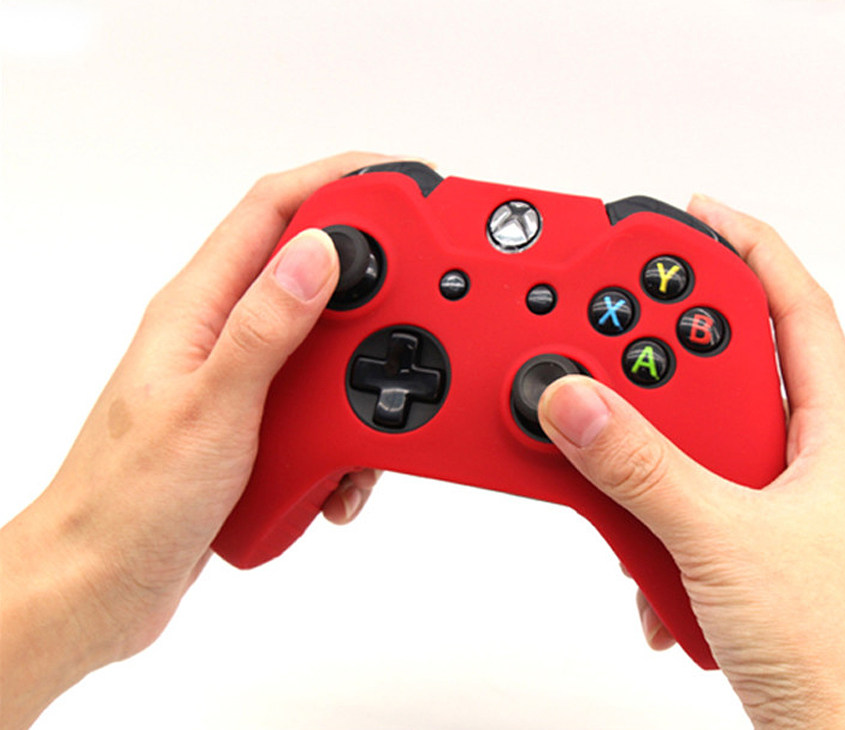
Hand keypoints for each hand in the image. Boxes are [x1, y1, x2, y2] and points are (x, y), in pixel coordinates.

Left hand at [0, 152, 403, 729]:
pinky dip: (344, 438)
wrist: (100, 585)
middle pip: (311, 274)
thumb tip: (320, 254)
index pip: (271, 210)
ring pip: (325, 349)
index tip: (396, 182)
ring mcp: (239, 382)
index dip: (336, 180)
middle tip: (414, 309)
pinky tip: (337, 478)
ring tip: (368, 428)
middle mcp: (220, 335)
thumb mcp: (210, 408)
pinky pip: (318, 410)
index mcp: (198, 311)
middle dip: (370, 289)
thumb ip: (267, 329)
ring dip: (361, 383)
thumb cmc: (127, 502)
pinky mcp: (254, 427)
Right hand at [539, 197, 844, 728]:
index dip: (745, 248)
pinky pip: (687, 499)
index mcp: (836, 437)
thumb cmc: (839, 657)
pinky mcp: (750, 547)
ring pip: (699, 441)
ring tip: (616, 462)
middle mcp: (812, 463)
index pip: (796, 309)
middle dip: (669, 352)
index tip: (691, 217)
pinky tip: (643, 555)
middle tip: (615, 330)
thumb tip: (577, 400)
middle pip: (734, 368)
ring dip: (649, 452)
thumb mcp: (721, 542)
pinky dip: (651, 513)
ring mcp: (781, 507)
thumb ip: (640, 468)